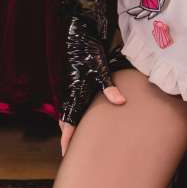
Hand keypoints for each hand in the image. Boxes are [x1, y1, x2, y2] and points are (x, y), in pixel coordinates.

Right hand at [58, 14, 126, 156]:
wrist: (80, 34)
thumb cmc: (89, 51)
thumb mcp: (100, 69)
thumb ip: (109, 87)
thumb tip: (120, 102)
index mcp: (74, 94)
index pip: (68, 123)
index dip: (67, 139)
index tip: (67, 153)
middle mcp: (71, 94)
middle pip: (67, 121)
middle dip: (69, 136)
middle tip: (73, 151)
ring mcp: (72, 89)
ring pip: (70, 113)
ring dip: (73, 125)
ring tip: (79, 138)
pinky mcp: (76, 83)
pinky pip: (74, 103)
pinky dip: (77, 113)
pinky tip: (86, 115)